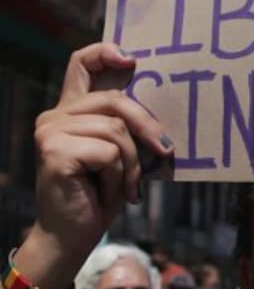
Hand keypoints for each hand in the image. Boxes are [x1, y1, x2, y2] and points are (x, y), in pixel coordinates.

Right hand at [30, 44, 173, 264]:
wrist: (74, 236)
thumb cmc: (101, 195)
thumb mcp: (122, 154)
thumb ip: (129, 127)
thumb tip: (166, 104)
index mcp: (71, 111)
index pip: (81, 64)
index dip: (104, 52)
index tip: (131, 59)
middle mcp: (56, 116)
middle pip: (115, 101)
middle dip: (147, 127)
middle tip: (166, 151)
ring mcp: (51, 131)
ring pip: (117, 129)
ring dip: (133, 163)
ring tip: (126, 186)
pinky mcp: (55, 150)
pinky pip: (109, 152)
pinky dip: (121, 175)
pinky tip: (110, 193)